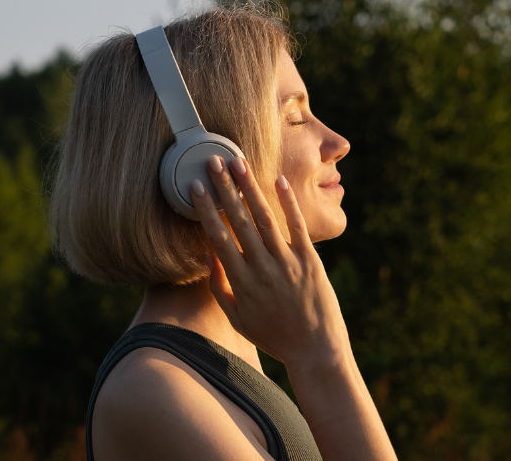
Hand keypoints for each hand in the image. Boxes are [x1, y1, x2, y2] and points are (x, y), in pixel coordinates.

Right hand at [189, 155, 348, 367]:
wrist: (315, 350)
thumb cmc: (274, 336)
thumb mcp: (238, 319)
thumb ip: (220, 288)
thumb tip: (209, 256)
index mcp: (241, 283)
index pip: (218, 238)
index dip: (206, 209)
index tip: (195, 187)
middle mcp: (262, 269)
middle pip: (239, 221)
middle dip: (225, 189)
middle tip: (213, 162)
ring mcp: (287, 263)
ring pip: (265, 218)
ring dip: (251, 189)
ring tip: (239, 163)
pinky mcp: (310, 261)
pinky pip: (297, 226)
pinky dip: (288, 202)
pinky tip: (279, 180)